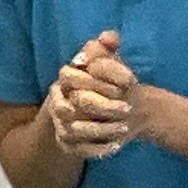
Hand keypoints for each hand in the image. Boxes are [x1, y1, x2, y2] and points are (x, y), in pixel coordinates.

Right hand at [40, 33, 135, 163]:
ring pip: (75, 130)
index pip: (71, 78)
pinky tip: (117, 144)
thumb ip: (106, 48)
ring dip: (102, 130)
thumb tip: (110, 37)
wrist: (95, 111)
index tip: (127, 82)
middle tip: (129, 108)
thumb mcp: (103, 62)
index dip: (97, 80)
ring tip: (125, 127)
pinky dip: (98, 149)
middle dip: (102, 106)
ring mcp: (60, 125)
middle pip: (71, 107)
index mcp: (64, 81)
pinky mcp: (68, 144)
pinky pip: (79, 150)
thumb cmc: (100, 82)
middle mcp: (58, 103)